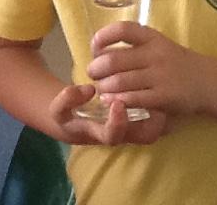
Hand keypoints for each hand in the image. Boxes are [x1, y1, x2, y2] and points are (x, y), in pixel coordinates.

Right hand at [49, 83, 167, 144]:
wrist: (71, 118)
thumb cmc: (67, 115)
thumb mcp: (57, 110)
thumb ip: (66, 100)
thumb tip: (87, 90)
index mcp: (100, 134)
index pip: (113, 136)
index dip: (117, 123)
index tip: (116, 103)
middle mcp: (121, 133)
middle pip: (145, 136)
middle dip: (152, 120)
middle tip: (151, 96)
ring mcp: (132, 124)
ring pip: (156, 125)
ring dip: (160, 108)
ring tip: (160, 85)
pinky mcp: (138, 113)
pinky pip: (156, 112)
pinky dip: (159, 100)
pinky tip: (156, 79)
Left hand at [87, 22, 206, 116]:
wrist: (208, 82)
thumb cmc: (177, 63)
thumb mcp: (159, 46)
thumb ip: (135, 47)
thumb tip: (100, 52)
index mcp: (152, 37)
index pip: (123, 29)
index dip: (103, 36)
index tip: (95, 47)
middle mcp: (156, 54)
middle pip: (114, 60)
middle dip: (96, 69)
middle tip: (92, 74)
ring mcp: (160, 76)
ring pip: (120, 82)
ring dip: (104, 88)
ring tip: (100, 90)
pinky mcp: (164, 97)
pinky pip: (133, 99)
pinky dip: (117, 101)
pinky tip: (111, 102)